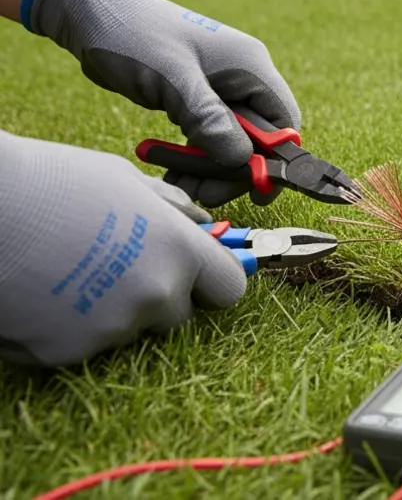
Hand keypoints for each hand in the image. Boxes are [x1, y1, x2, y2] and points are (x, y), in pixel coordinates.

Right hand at [0, 130, 246, 367]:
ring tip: (67, 269)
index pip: (228, 289)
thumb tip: (204, 223)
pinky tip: (41, 292)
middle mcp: (155, 296)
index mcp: (180, 252)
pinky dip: (66, 327)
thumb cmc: (54, 181)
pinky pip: (81, 345)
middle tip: (116, 266)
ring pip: (127, 330)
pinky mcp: (64, 353)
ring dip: (109, 310)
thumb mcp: (127, 180)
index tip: (195, 274)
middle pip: (178, 316)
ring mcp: (110, 330)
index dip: (211, 281)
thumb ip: (173, 209)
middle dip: (158, 297)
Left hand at [26, 0, 301, 206]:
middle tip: (202, 193)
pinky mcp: (197, 98)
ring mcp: (220, 89)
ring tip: (176, 183)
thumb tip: (243, 160)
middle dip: (232, 169)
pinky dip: (192, 157)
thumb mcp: (172, 79)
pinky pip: (207, 136)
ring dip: (208, 168)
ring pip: (231, 142)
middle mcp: (242, 79)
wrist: (91, 12)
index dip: (276, 160)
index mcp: (250, 67)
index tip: (254, 191)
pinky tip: (170, 170)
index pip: (284, 123)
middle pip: (258, 140)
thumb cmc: (133, 35)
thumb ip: (209, 118)